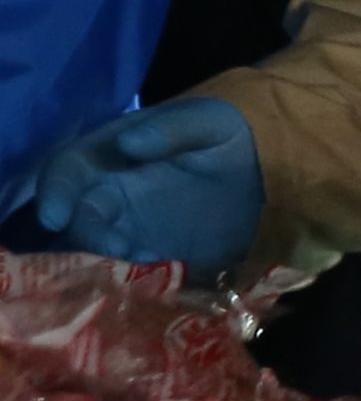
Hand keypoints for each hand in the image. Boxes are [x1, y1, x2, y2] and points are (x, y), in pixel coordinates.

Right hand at [29, 99, 265, 270]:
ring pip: (96, 250)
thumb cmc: (228, 141)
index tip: (56, 216)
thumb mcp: (211, 122)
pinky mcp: (150, 259)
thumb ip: (172, 128)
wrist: (266, 178)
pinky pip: (128, 272)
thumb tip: (128, 143)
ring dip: (108, 261)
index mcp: (110, 155)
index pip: (66, 170)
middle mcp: (108, 194)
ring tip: (149, 260)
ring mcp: (126, 229)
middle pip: (76, 217)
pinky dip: (134, 278)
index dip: (54, 191)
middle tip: (117, 247)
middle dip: (85, 234)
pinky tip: (162, 273)